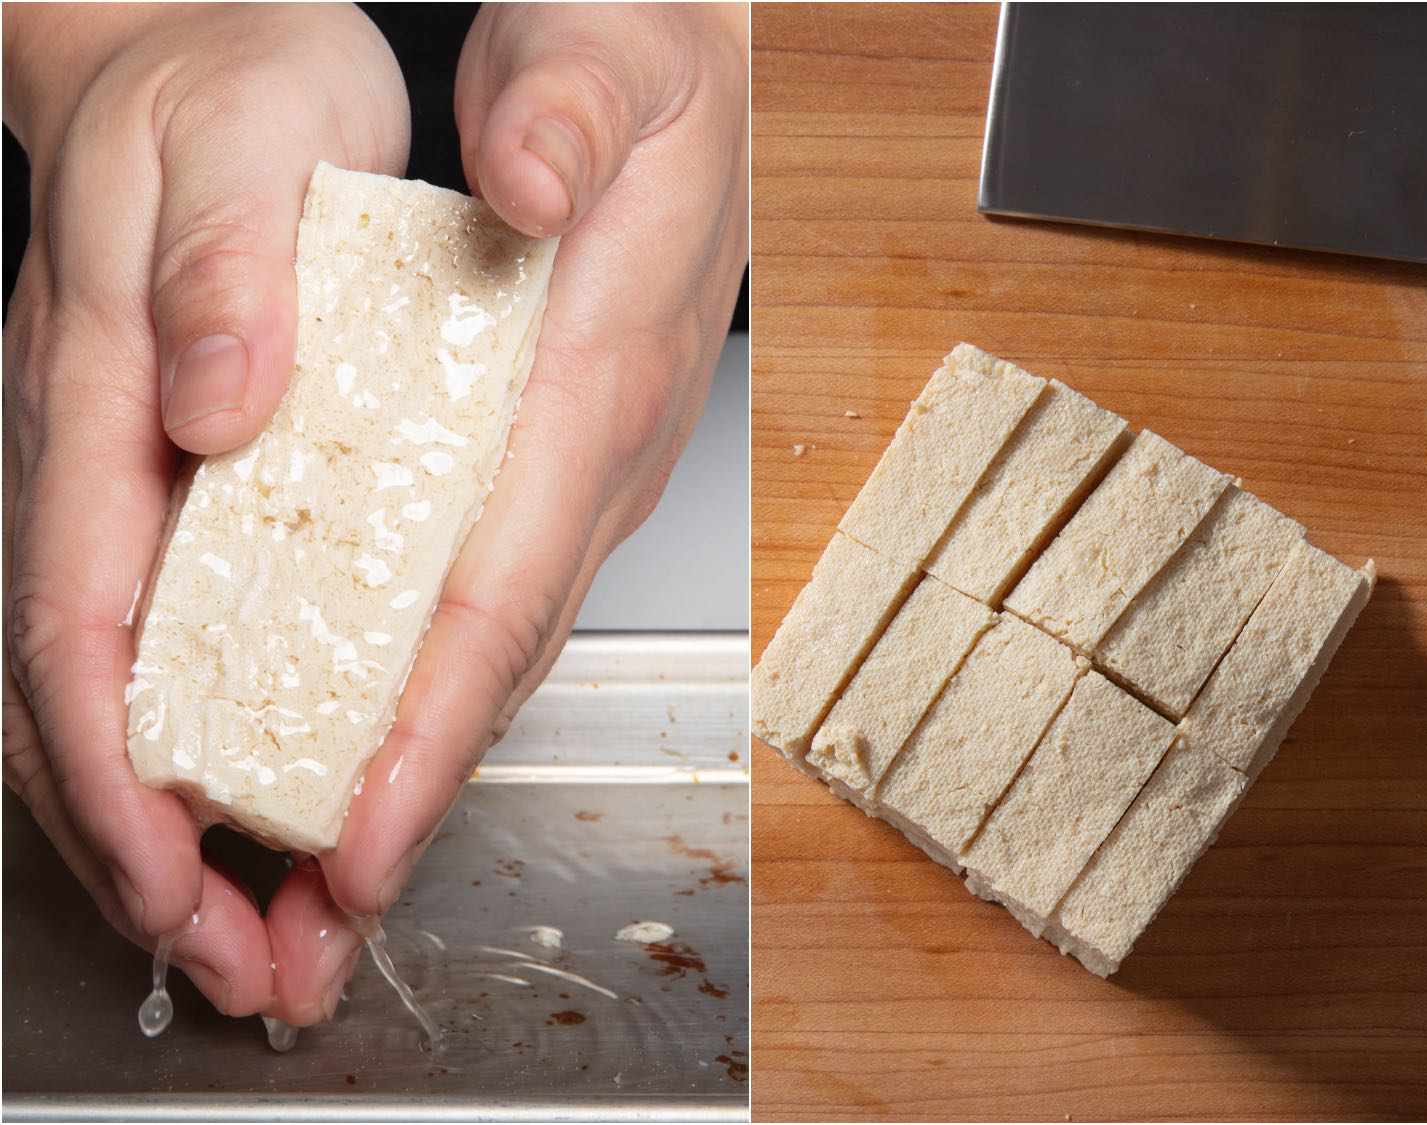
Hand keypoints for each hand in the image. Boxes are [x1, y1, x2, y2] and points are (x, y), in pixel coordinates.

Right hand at [3, 3, 408, 1023]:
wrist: (205, 55)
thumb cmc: (219, 92)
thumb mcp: (231, 144)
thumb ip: (223, 273)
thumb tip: (223, 408)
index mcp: (106, 414)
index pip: (85, 631)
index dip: (121, 779)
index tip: (180, 887)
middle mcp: (116, 474)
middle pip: (104, 707)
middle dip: (164, 858)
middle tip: (251, 971)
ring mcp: (151, 494)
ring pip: (150, 700)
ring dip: (206, 834)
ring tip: (281, 940)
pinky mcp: (206, 493)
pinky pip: (206, 647)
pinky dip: (244, 746)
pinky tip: (293, 807)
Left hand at [300, 2, 747, 930]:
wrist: (704, 88)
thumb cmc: (650, 78)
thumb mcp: (608, 49)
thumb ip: (571, 110)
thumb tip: (530, 181)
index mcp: (594, 373)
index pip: (506, 574)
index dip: (431, 717)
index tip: (359, 829)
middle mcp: (596, 454)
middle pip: (499, 654)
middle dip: (410, 791)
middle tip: (321, 917)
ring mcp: (585, 474)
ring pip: (497, 647)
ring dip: (414, 765)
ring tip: (330, 877)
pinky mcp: (563, 471)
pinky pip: (493, 603)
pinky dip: (430, 689)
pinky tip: (374, 735)